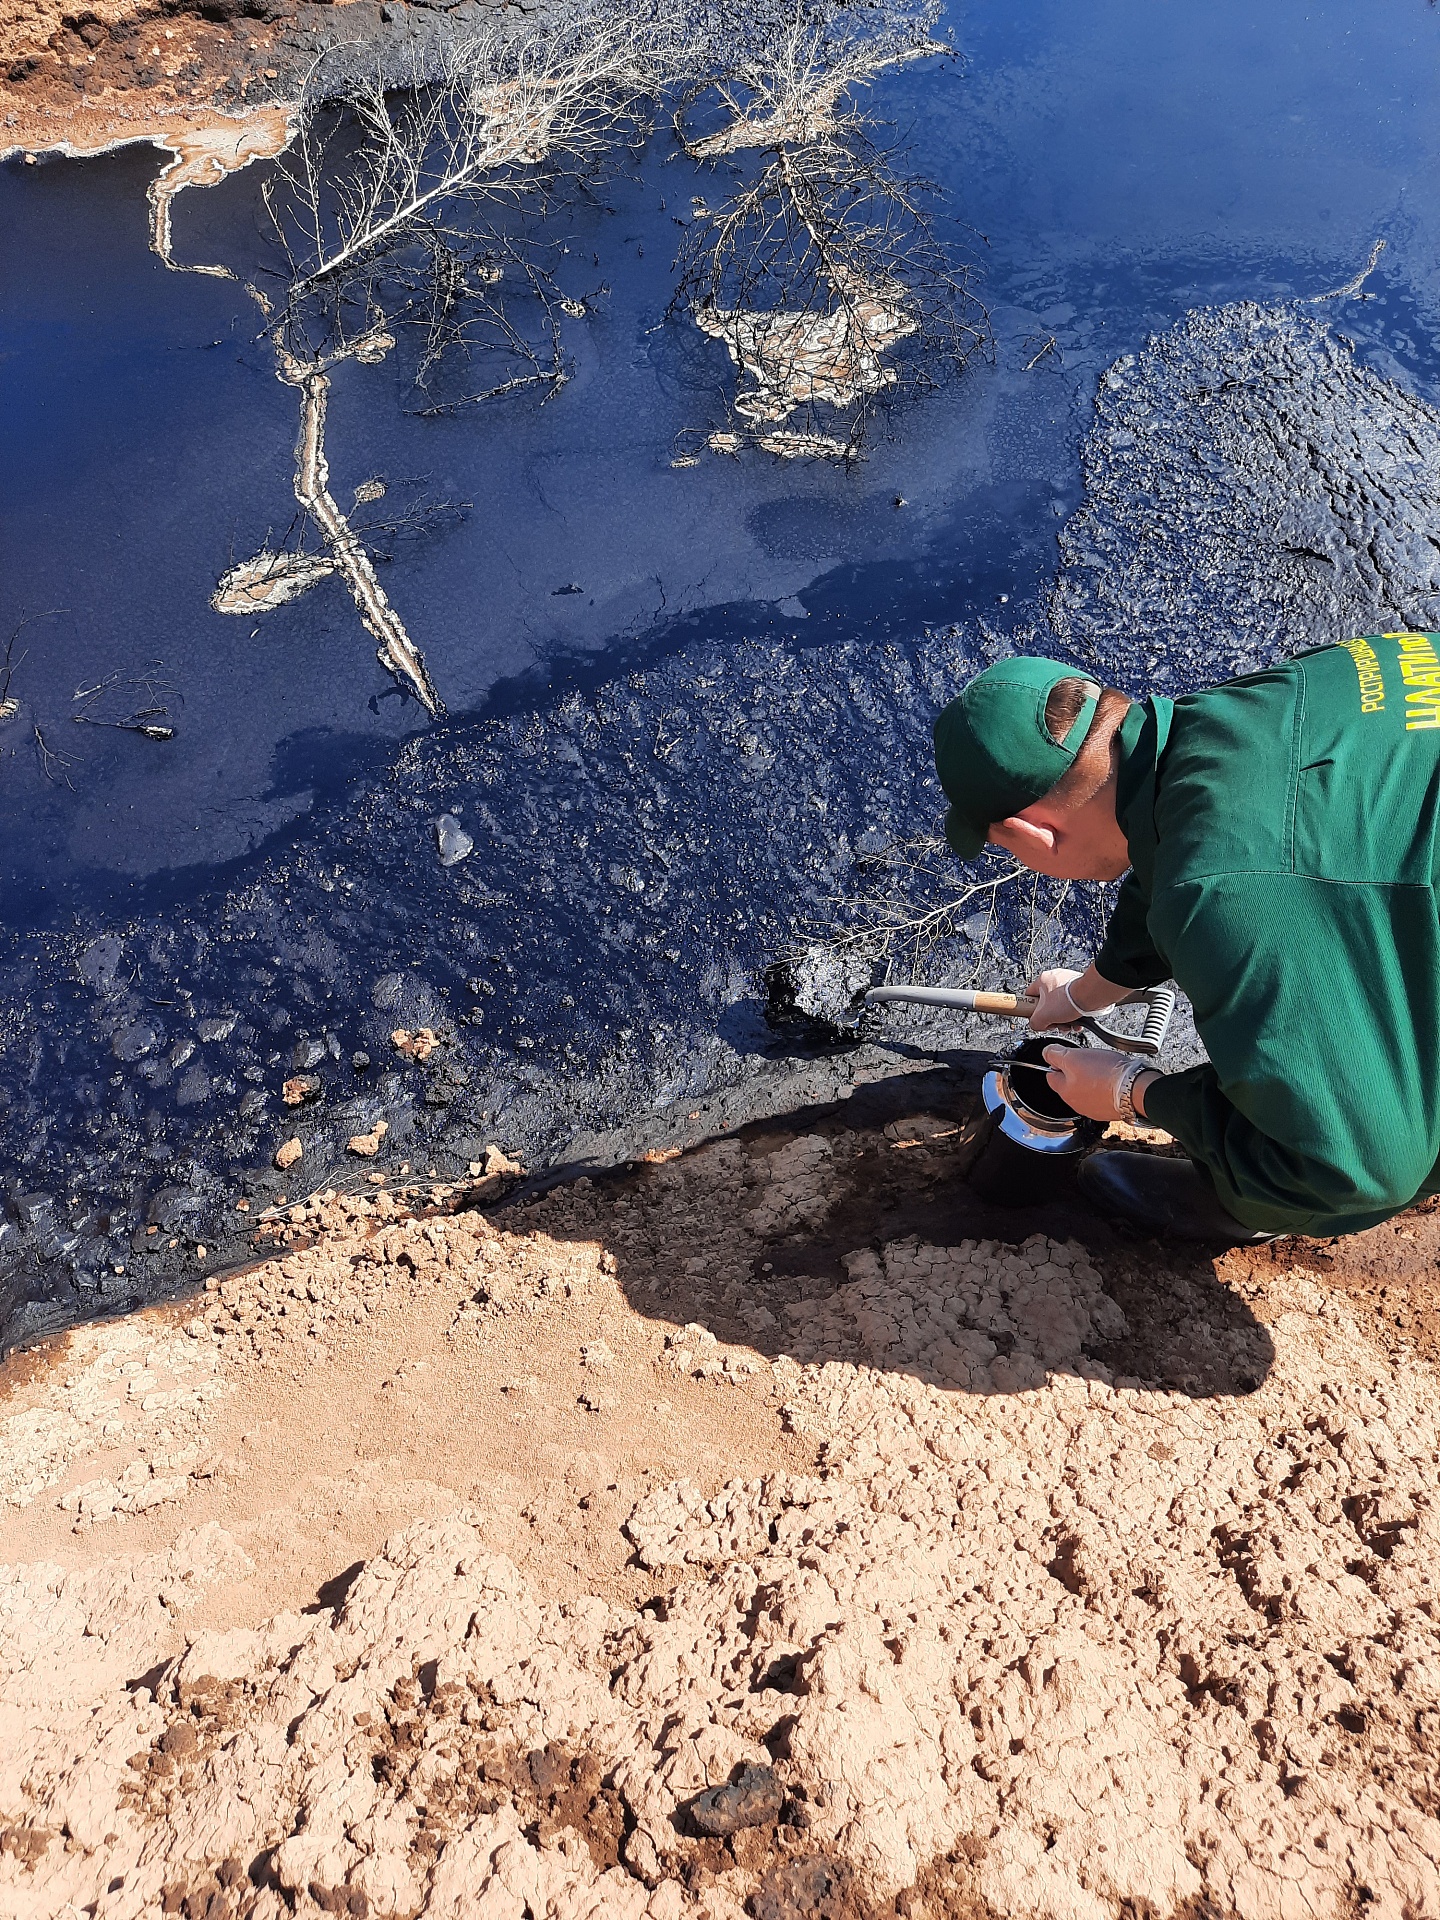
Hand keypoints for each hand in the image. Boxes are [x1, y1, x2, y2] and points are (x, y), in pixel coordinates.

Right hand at [1026, 968, 1084, 1031]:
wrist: (1093, 996)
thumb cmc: (1070, 999)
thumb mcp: (1042, 1017)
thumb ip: (1034, 1022)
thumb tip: (1036, 1025)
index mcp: (1042, 980)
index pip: (1029, 996)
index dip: (1032, 1010)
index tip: (1037, 1018)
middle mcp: (1056, 980)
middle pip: (1048, 1005)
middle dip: (1053, 1019)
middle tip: (1056, 1024)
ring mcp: (1069, 984)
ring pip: (1062, 1008)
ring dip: (1065, 1020)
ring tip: (1069, 1024)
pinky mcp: (1082, 990)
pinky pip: (1074, 1006)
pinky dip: (1075, 1017)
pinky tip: (1078, 1022)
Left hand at [1042, 1045, 1159, 1123]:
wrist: (1134, 1089)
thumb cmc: (1106, 1074)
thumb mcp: (1074, 1057)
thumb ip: (1055, 1055)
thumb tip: (1046, 1053)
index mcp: (1064, 1091)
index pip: (1051, 1075)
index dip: (1058, 1062)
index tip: (1068, 1056)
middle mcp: (1076, 1103)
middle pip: (1069, 1083)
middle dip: (1076, 1071)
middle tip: (1089, 1061)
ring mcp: (1092, 1108)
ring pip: (1085, 1089)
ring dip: (1090, 1079)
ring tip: (1103, 1070)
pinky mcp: (1108, 1110)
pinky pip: (1101, 1095)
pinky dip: (1104, 1088)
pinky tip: (1111, 1080)